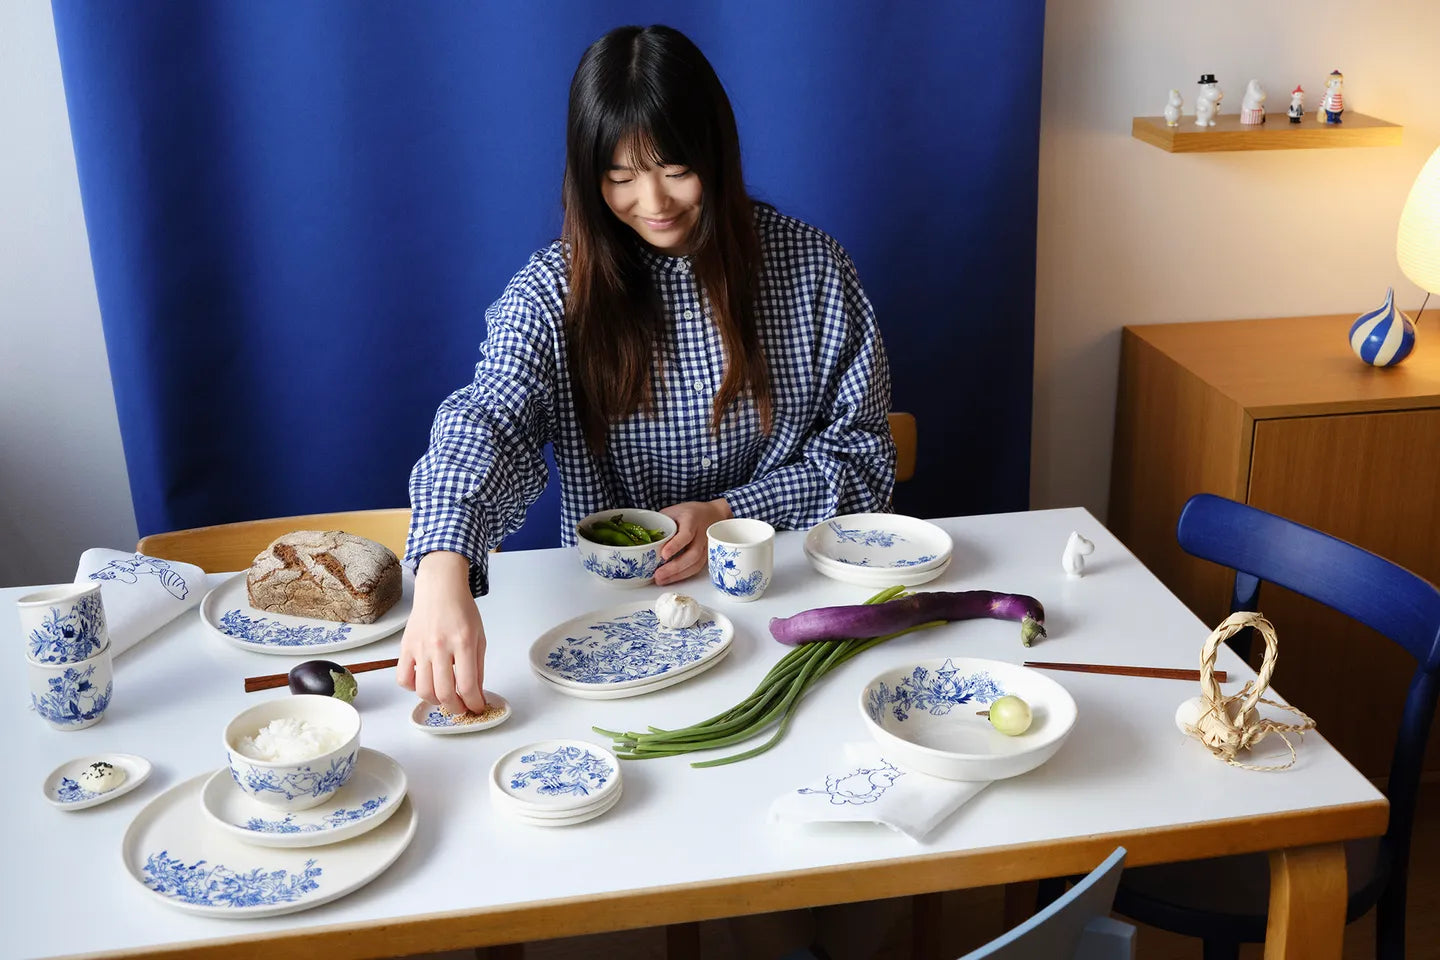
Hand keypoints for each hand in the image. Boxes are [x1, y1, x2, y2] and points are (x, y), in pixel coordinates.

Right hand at [397, 551, 487, 714]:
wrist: (440, 589)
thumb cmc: (461, 611)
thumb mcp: (479, 637)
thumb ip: (478, 668)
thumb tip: (477, 695)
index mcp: (463, 642)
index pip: (468, 685)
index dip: (474, 703)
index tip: (476, 708)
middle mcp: (440, 646)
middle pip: (444, 692)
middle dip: (456, 708)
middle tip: (461, 708)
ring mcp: (420, 647)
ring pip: (423, 690)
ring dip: (436, 701)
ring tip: (444, 697)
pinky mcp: (405, 647)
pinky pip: (403, 679)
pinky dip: (413, 688)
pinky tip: (425, 683)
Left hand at [654, 498, 731, 585]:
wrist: (713, 514)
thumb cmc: (690, 513)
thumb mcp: (674, 511)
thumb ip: (661, 523)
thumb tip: (643, 539)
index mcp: (692, 520)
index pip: (686, 534)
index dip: (675, 545)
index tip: (664, 555)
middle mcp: (702, 534)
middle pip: (692, 554)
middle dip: (675, 567)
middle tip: (658, 574)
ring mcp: (706, 547)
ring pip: (695, 564)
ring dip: (677, 575)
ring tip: (661, 580)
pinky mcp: (706, 556)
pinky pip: (696, 568)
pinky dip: (682, 576)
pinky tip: (670, 579)